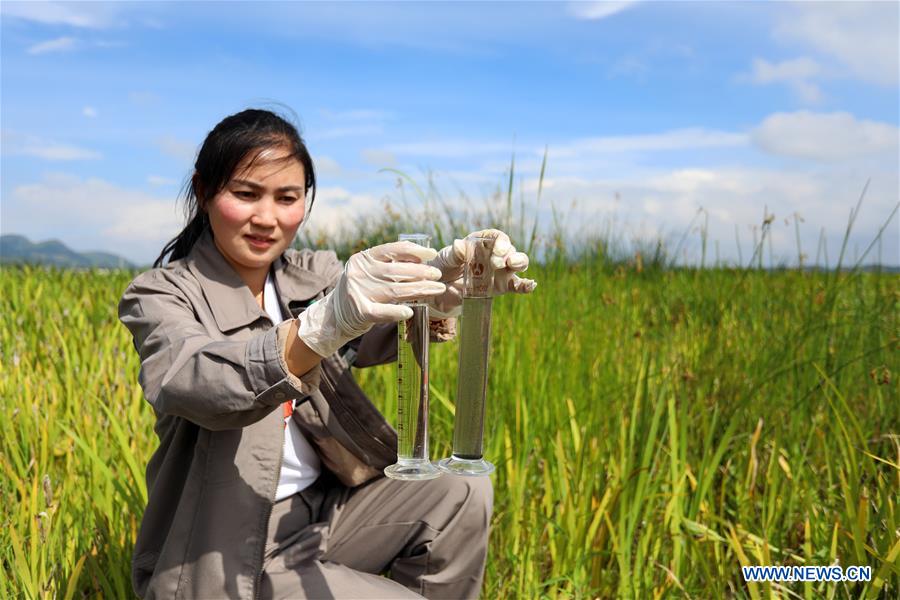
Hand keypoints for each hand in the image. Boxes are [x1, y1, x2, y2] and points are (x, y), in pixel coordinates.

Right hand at [298, 241, 444, 356]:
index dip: (414, 250)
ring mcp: (359, 293)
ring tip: (437, 289)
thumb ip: (389, 264)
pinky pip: (383, 312)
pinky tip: (411, 311)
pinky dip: (398, 311)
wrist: (334, 315)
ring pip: (395, 290)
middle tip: (438, 274)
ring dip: (420, 290)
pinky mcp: (361, 312)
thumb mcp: (369, 271)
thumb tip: (421, 257)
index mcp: (362, 259)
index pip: (391, 249)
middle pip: (397, 271)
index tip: (431, 253)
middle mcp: (359, 274)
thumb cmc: (360, 290)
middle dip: (421, 272)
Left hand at [427, 229, 536, 318]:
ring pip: (517, 264)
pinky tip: (530, 285)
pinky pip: (517, 286)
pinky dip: (525, 286)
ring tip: (512, 266)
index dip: (500, 242)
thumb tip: (459, 245)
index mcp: (481, 243)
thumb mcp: (444, 259)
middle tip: (497, 263)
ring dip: (519, 263)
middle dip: (509, 253)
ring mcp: (499, 271)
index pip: (496, 237)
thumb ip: (454, 253)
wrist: (439, 292)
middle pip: (509, 249)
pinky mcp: (501, 287)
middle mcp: (493, 255)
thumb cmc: (441, 269)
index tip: (496, 250)